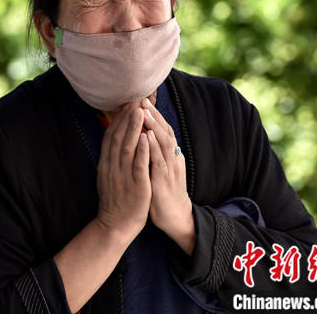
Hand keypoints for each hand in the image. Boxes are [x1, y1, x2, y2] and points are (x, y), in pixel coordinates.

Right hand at [95, 102, 150, 243]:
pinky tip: (147, 138)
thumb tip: (115, 138)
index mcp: (106, 163)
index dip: (118, 120)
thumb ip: (111, 157)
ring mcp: (123, 176)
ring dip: (134, 129)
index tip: (127, 105)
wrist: (116, 224)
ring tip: (140, 113)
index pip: (111, 136)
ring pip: (127, 148)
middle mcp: (112, 167)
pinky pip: (138, 166)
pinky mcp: (136, 186)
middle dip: (126, 119)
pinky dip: (142, 151)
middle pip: (118, 138)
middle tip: (134, 102)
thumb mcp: (108, 175)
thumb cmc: (115, 199)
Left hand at [141, 98, 194, 254]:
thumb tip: (147, 136)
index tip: (142, 101)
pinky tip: (147, 136)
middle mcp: (172, 158)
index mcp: (170, 155)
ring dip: (154, 126)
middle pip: (164, 132)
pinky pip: (160, 161)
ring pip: (164, 143)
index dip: (153, 115)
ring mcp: (170, 169)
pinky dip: (154, 147)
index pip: (162, 130)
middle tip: (142, 100)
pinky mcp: (164, 181)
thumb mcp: (160, 168)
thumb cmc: (164, 192)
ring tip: (144, 112)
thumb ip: (155, 153)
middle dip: (153, 115)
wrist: (175, 217)